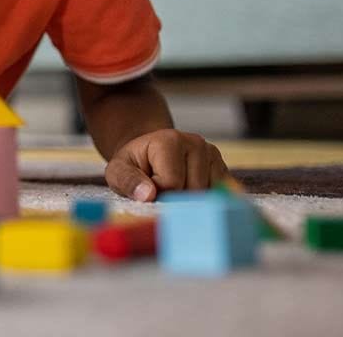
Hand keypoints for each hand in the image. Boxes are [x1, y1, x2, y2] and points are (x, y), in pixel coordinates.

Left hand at [105, 128, 227, 201]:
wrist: (149, 157)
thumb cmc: (134, 166)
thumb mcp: (118, 171)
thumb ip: (128, 181)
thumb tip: (148, 195)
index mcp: (169, 140)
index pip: (171, 183)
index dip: (158, 193)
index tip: (149, 186)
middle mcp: (196, 143)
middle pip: (193, 191)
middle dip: (176, 199)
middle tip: (162, 189)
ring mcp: (213, 155)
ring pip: (209, 196)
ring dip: (191, 201)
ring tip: (175, 188)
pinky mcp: (224, 169)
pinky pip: (221, 196)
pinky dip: (205, 201)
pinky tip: (190, 192)